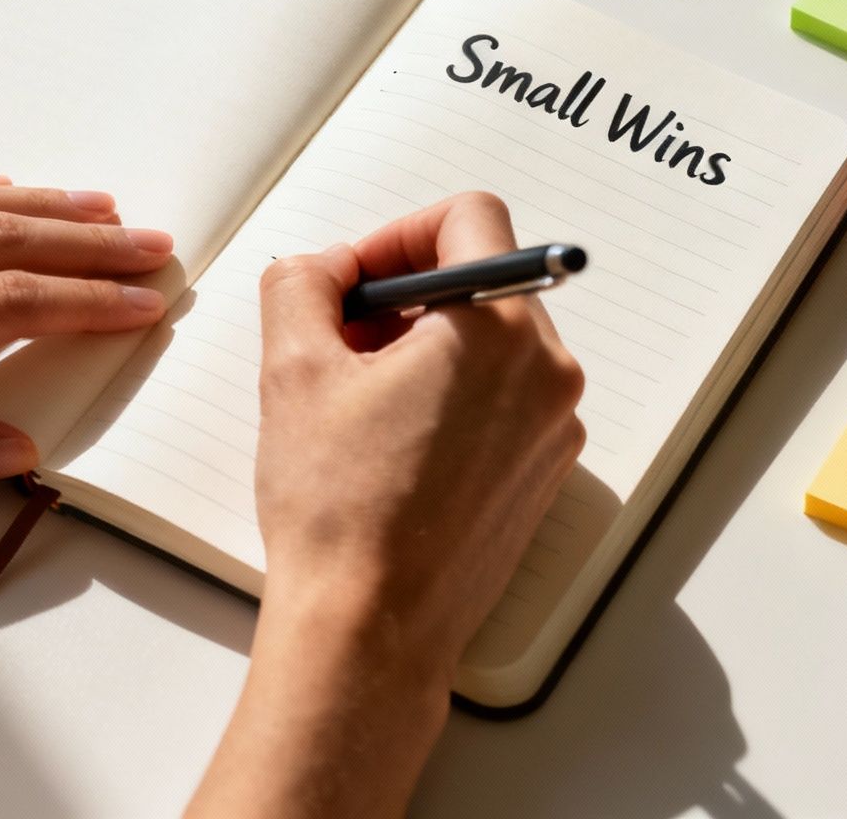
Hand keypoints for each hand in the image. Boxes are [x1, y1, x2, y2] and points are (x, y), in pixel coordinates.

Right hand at [254, 191, 584, 679]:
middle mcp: (546, 372)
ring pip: (490, 340)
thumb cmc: (339, 509)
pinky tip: (389, 439)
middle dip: (403, 294)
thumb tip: (322, 267)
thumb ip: (302, 284)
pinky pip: (502, 397)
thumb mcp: (293, 368)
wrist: (371, 627)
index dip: (397, 233)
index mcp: (498, 330)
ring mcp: (553, 426)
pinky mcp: (542, 471)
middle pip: (481, 280)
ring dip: (424, 344)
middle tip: (339, 338)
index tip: (354, 277)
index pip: (469, 218)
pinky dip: (450, 393)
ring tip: (356, 396)